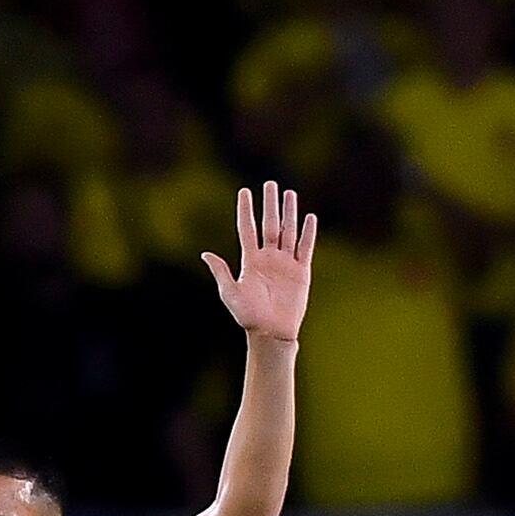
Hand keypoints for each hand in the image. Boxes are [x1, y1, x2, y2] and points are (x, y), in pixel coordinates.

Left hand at [203, 180, 314, 344]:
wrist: (271, 332)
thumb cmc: (248, 316)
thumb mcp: (230, 293)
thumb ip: (221, 272)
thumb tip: (205, 253)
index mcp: (250, 261)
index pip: (247, 229)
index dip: (245, 210)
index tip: (244, 191)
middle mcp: (268, 258)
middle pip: (269, 224)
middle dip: (269, 204)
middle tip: (270, 183)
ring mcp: (285, 263)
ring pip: (288, 231)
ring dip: (289, 212)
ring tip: (289, 193)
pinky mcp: (301, 271)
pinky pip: (305, 248)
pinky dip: (308, 233)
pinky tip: (309, 217)